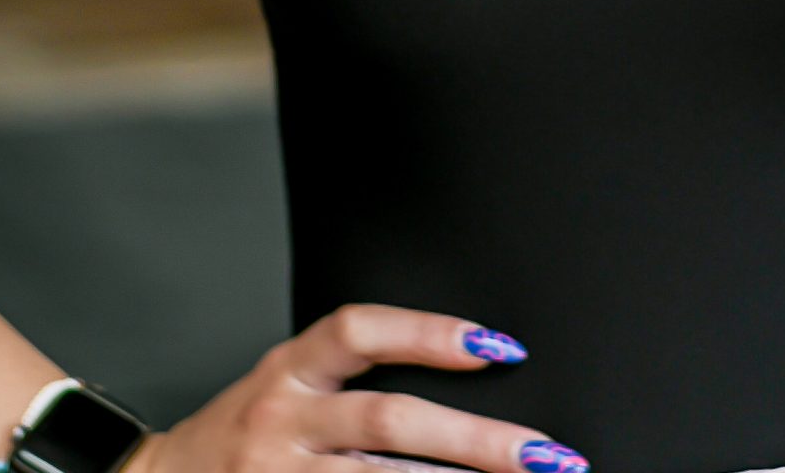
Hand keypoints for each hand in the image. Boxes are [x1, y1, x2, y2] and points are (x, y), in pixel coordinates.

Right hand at [132, 304, 587, 472]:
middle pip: (390, 421)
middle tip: (545, 454)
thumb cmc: (239, 430)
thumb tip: (461, 362)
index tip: (498, 346)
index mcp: (288, 367)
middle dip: (476, 441)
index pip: (360, 330)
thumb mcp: (284, 381)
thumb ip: (348, 376)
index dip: (429, 332)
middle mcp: (283, 417)